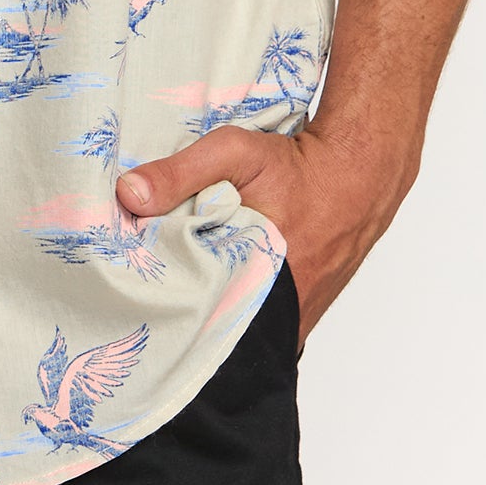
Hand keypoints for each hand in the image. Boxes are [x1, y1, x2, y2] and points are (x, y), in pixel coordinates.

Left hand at [114, 123, 415, 347]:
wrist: (358, 174)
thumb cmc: (297, 165)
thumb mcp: (234, 153)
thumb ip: (179, 173)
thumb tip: (127, 195)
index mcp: (262, 279)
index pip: (198, 317)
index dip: (163, 308)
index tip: (132, 296)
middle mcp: (282, 312)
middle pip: (216, 329)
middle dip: (182, 317)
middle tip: (145, 301)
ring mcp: (294, 319)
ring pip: (238, 331)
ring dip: (209, 316)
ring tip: (173, 298)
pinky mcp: (299, 316)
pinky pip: (258, 327)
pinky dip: (235, 314)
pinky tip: (211, 292)